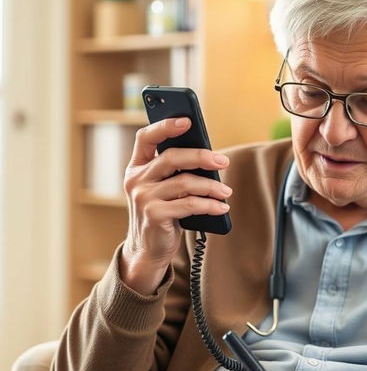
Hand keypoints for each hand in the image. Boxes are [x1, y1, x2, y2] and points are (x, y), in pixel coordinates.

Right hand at [120, 117, 231, 293]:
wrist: (148, 249)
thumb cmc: (162, 213)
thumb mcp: (164, 189)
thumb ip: (176, 172)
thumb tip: (209, 157)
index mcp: (137, 166)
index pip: (145, 138)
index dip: (165, 126)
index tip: (187, 121)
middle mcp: (136, 179)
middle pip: (172, 158)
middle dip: (201, 157)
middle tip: (223, 162)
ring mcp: (143, 197)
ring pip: (185, 183)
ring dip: (211, 186)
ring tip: (226, 191)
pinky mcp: (154, 215)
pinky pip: (189, 204)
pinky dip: (209, 205)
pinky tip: (221, 207)